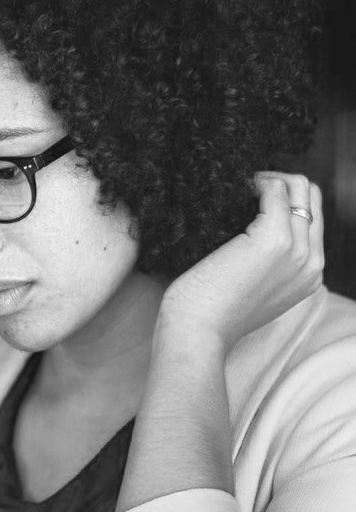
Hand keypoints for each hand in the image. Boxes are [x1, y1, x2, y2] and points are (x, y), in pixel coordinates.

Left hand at [159, 172, 324, 351]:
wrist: (198, 333)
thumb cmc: (211, 312)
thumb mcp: (252, 289)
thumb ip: (267, 264)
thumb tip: (252, 227)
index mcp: (310, 276)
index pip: (312, 218)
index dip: (285, 200)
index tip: (253, 198)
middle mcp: (312, 263)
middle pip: (312, 197)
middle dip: (281, 183)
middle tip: (247, 187)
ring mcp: (297, 250)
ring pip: (300, 188)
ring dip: (268, 179)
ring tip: (240, 187)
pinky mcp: (274, 239)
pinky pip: (276, 190)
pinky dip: (256, 183)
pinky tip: (234, 192)